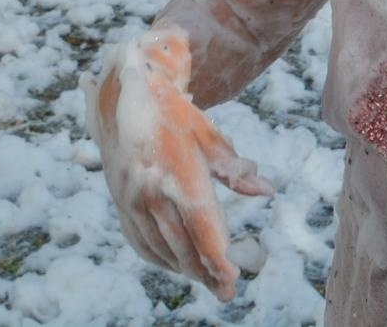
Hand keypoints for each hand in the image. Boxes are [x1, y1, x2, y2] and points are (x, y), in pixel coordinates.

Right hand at [85, 27, 273, 299]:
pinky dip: (160, 259)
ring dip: (184, 268)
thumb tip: (265, 189)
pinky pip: (140, 242)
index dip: (217, 256)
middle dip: (205, 272)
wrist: (126, 98)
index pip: (201, 224)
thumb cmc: (176, 115)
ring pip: (160, 248)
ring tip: (208, 281)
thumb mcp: (207, 135)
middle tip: (226, 290)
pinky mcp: (121, 204)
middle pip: (181, 244)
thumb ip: (234, 166)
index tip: (232, 279)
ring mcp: (132, 200)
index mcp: (176, 172)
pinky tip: (177, 265)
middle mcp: (151, 191)